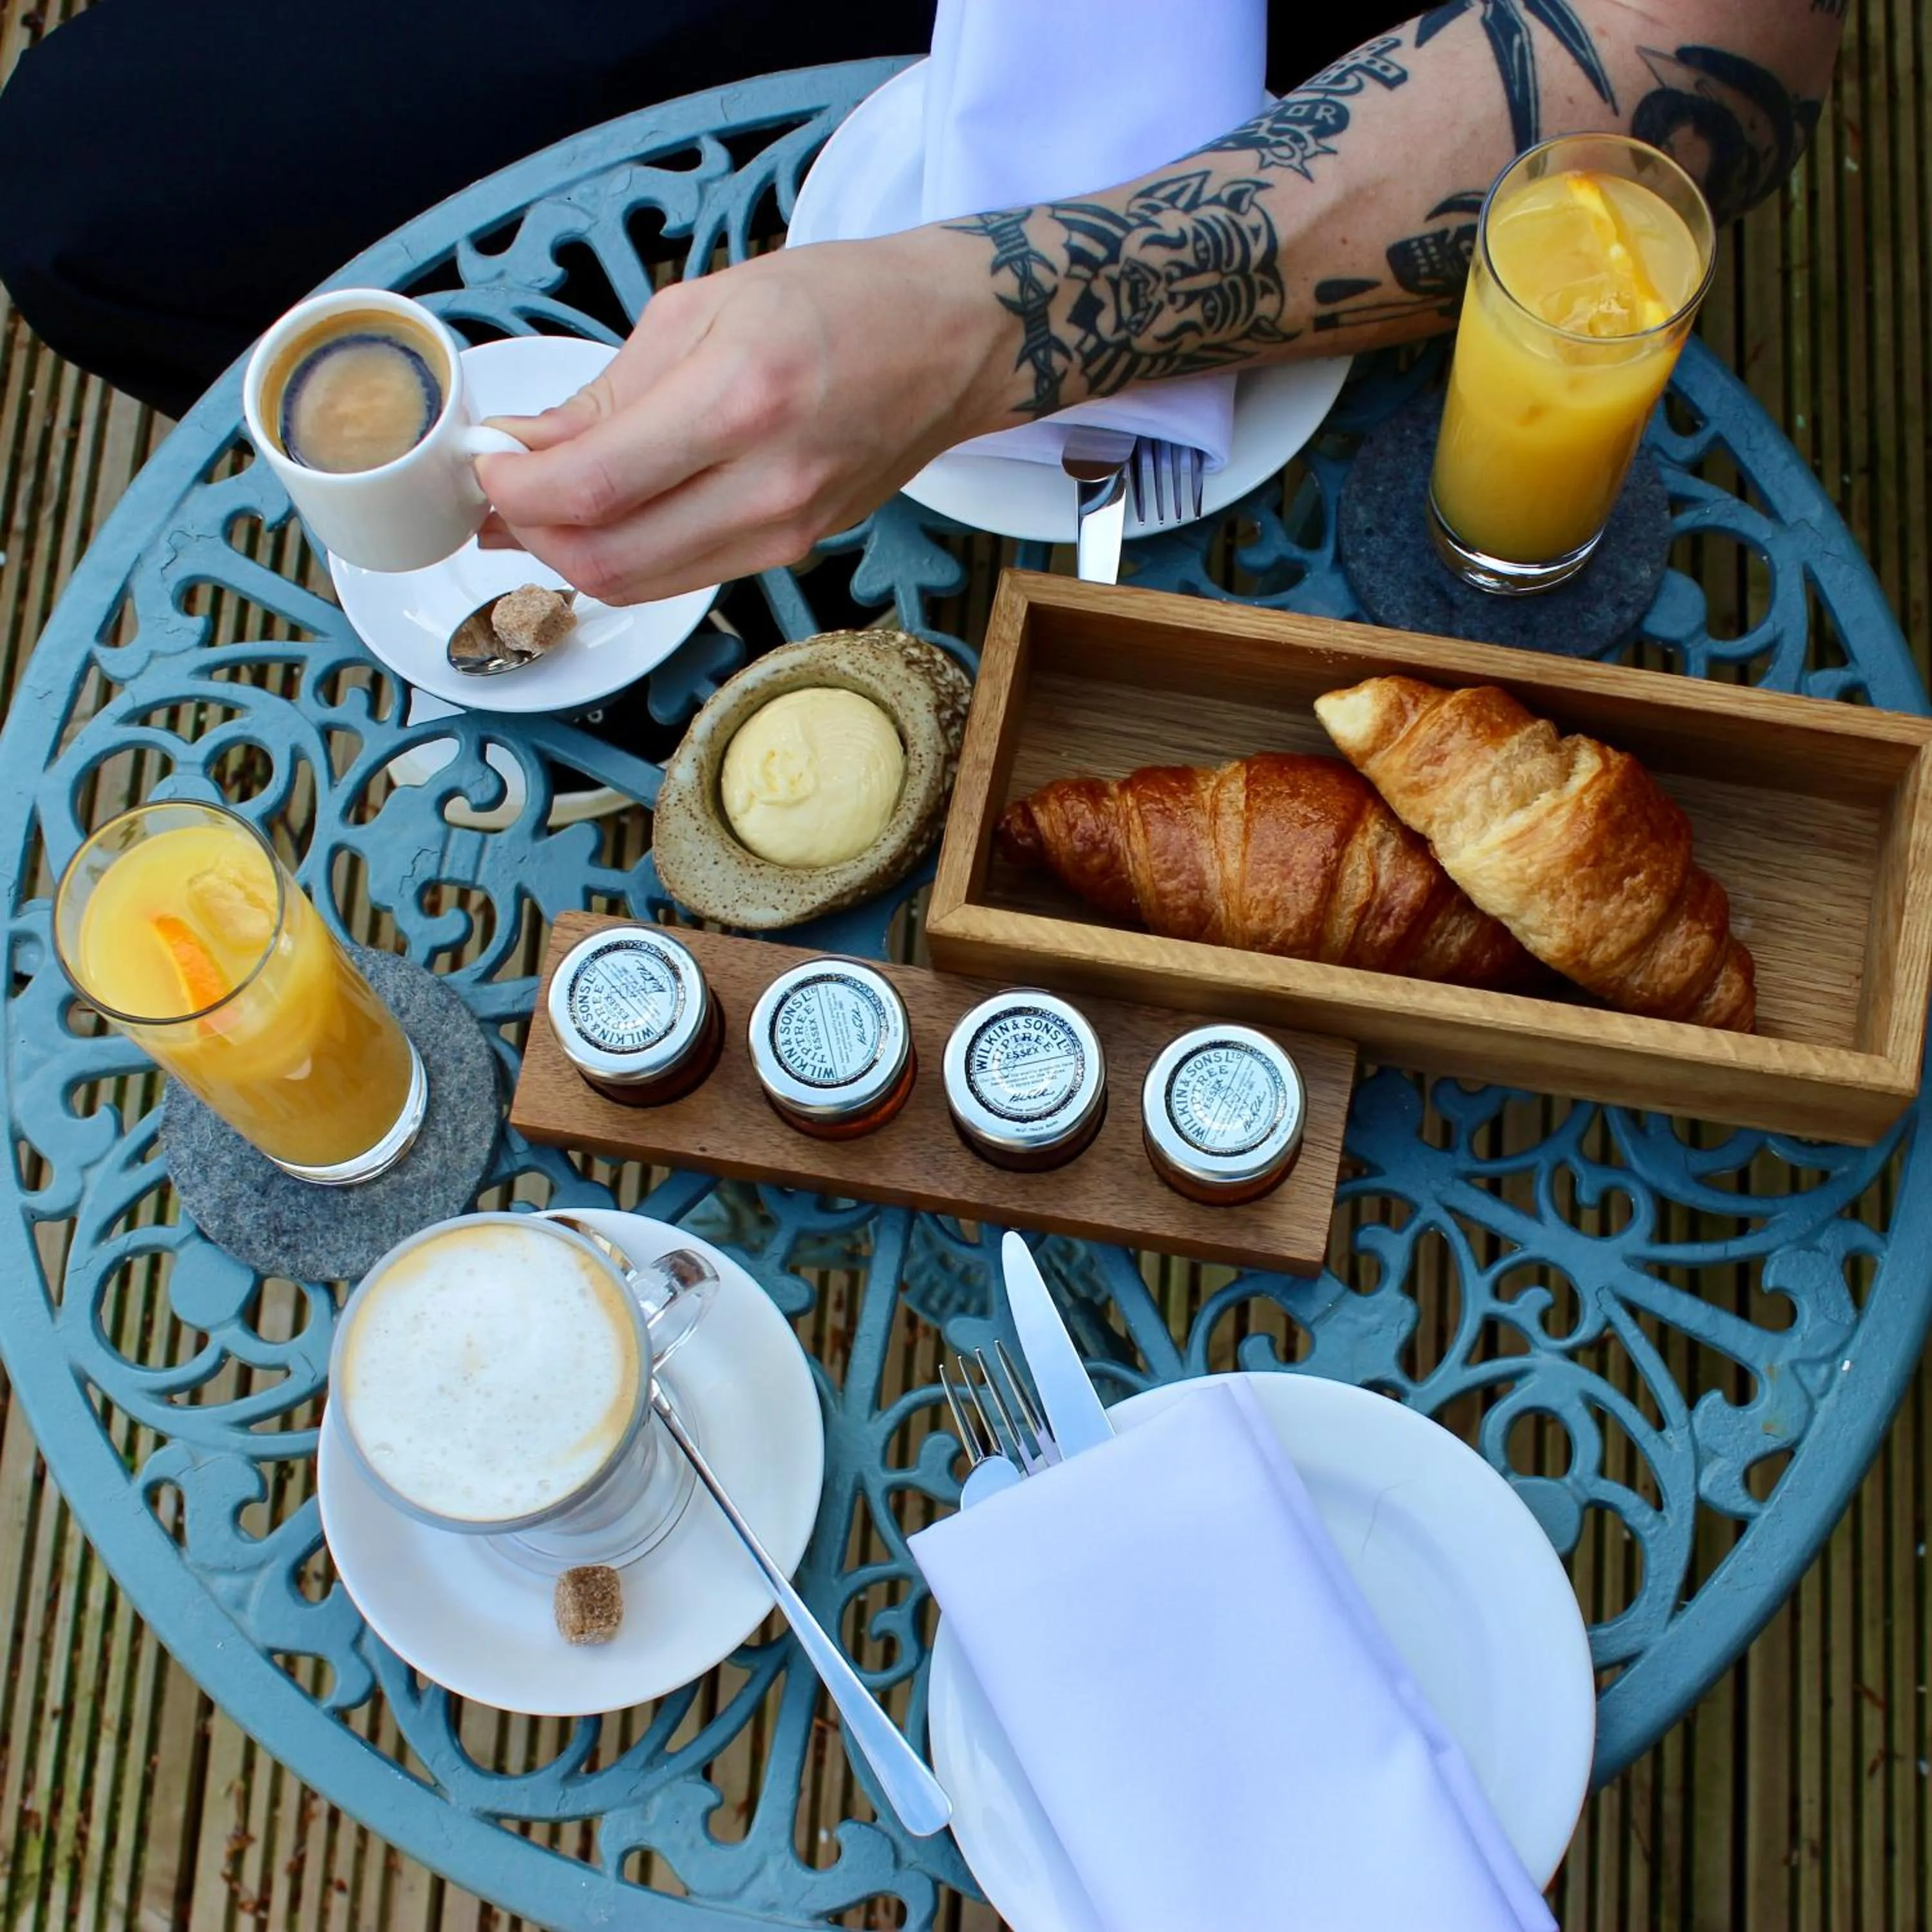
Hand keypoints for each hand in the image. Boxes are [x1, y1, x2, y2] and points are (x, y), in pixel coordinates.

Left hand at [475, 229, 1011, 605]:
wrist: (955, 342)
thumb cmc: (840, 301)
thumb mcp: (706, 306)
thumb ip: (608, 390)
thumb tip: (524, 443)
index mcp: (739, 399)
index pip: (593, 485)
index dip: (516, 491)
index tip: (484, 467)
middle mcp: (766, 484)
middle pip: (607, 558)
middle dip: (529, 537)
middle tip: (496, 498)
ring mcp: (785, 531)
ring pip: (640, 583)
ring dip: (570, 556)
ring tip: (537, 512)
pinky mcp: (795, 552)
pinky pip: (684, 576)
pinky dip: (627, 558)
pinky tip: (604, 520)